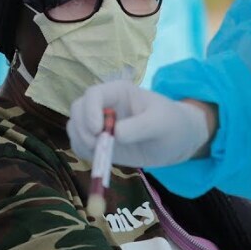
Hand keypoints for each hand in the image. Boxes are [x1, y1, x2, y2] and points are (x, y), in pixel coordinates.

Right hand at [67, 81, 211, 166]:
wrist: (176, 141)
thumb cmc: (171, 124)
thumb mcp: (160, 122)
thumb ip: (139, 127)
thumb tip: (115, 135)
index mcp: (118, 91)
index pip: (93, 94)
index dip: (90, 111)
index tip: (98, 130)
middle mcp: (104, 105)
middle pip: (78, 109)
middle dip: (82, 128)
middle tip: (97, 145)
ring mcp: (99, 123)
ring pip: (74, 127)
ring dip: (80, 140)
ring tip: (101, 153)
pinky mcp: (98, 141)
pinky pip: (79, 144)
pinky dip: (82, 151)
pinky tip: (99, 158)